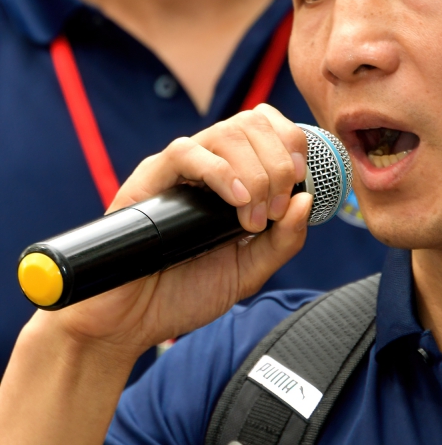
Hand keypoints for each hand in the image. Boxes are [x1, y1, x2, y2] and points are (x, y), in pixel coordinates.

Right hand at [35, 104, 311, 362]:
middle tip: (273, 212)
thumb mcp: (249, 272)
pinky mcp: (148, 181)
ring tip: (252, 219)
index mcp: (233, 179)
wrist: (132, 320)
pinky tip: (237, 201)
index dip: (291, 143)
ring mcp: (177, 172)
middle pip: (251, 123)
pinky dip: (220, 172)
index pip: (266, 127)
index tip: (299, 181)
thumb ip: (283, 241)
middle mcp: (206, 168)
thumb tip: (307, 199)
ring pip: (225, 133)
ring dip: (255, 173)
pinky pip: (186, 152)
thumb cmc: (184, 294)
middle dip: (277, 164)